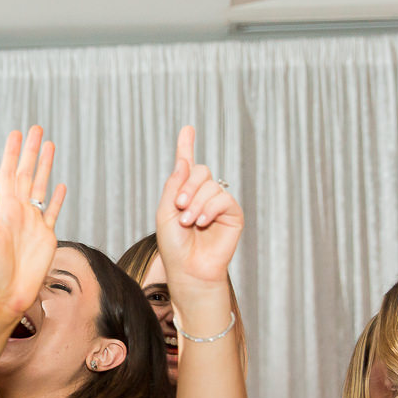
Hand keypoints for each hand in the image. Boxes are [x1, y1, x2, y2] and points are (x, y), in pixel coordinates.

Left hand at [0, 126, 65, 314]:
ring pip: (42, 186)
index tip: (17, 133)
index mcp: (4, 207)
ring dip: (46, 166)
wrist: (8, 293)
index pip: (9, 173)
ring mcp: (34, 221)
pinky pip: (53, 211)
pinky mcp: (47, 235)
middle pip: (28, 173)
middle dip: (31, 151)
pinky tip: (62, 184)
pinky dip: (58, 198)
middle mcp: (19, 210)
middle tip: (36, 128)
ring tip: (50, 145)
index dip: (13, 153)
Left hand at [155, 126, 242, 288]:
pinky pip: (223, 198)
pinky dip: (210, 208)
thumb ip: (173, 186)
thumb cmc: (174, 245)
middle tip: (179, 206)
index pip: (186, 165)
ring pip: (210, 185)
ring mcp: (218, 203)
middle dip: (187, 186)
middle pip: (200, 171)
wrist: (187, 269)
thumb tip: (184, 161)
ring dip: (195, 203)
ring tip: (188, 222)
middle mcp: (202, 194)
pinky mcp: (232, 214)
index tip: (187, 129)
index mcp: (184, 192)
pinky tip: (202, 222)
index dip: (187, 146)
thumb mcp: (165, 212)